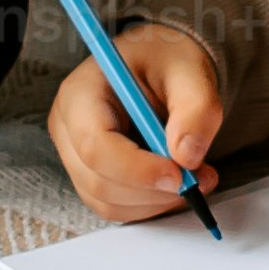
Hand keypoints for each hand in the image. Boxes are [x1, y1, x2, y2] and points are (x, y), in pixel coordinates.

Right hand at [46, 22, 223, 222]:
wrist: (161, 67)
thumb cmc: (167, 62)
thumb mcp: (189, 71)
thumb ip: (196, 108)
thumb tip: (186, 157)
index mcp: (80, 93)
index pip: (95, 146)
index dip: (137, 170)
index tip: (180, 175)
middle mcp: (67, 128)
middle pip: (99, 181)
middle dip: (153, 190)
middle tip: (201, 178)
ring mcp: (75, 157)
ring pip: (109, 202)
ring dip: (156, 201)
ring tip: (195, 177)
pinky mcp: (91, 176)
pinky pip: (117, 207)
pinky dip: (151, 204)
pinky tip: (175, 182)